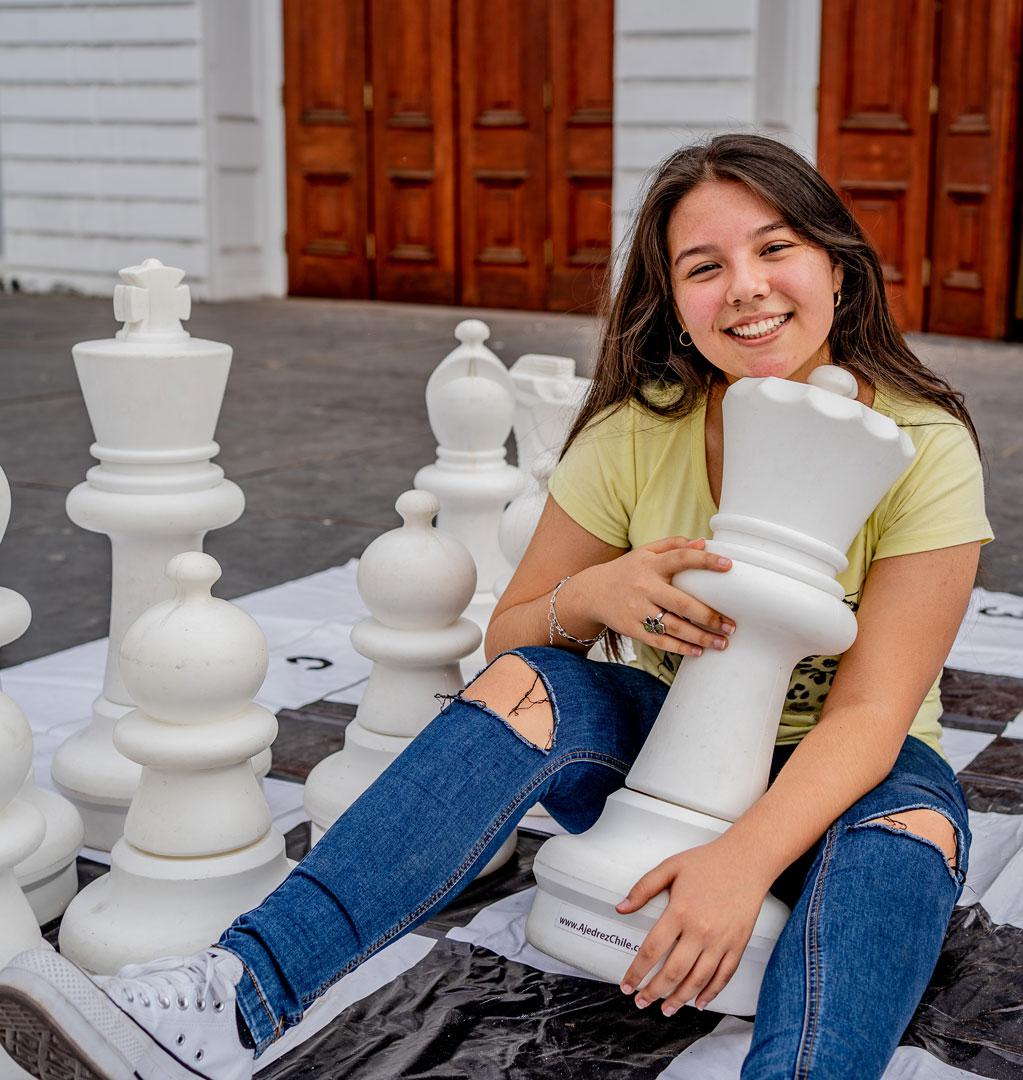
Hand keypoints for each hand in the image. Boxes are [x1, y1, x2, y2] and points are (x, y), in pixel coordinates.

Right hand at [580, 537, 734, 656]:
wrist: (591, 592)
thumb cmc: (627, 571)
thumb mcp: (645, 552)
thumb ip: (672, 546)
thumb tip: (702, 543)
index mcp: (651, 565)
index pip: (680, 559)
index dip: (705, 561)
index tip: (728, 566)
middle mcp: (644, 586)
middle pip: (682, 603)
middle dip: (709, 616)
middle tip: (731, 625)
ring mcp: (637, 609)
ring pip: (673, 627)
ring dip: (700, 637)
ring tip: (722, 642)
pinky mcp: (631, 628)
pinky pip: (659, 641)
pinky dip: (680, 648)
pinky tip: (698, 651)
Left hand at [615, 839, 770, 1013]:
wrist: (746, 860)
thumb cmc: (707, 862)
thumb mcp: (670, 867)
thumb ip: (643, 888)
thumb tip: (621, 908)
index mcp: (680, 911)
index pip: (652, 949)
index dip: (637, 971)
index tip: (627, 984)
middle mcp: (700, 930)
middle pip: (673, 971)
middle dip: (654, 991)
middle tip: (642, 1002)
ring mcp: (721, 940)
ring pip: (698, 979)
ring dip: (679, 998)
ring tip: (666, 1009)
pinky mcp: (738, 945)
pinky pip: (723, 976)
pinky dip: (711, 993)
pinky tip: (699, 1002)